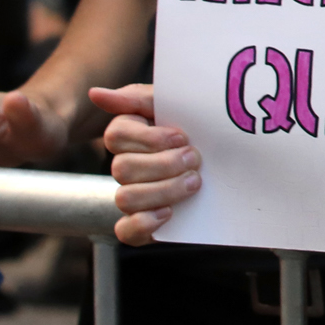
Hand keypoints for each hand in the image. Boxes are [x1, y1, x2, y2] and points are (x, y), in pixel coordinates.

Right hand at [97, 83, 199, 244]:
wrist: (228, 160)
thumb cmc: (194, 125)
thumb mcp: (173, 103)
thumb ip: (137, 98)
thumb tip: (96, 93)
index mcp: (128, 135)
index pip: (116, 136)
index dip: (150, 139)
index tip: (182, 136)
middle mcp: (124, 166)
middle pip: (121, 169)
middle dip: (163, 165)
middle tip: (194, 158)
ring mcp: (132, 196)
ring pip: (125, 198)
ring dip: (163, 190)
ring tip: (194, 181)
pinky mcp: (142, 224)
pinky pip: (125, 231)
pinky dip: (144, 223)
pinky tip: (169, 212)